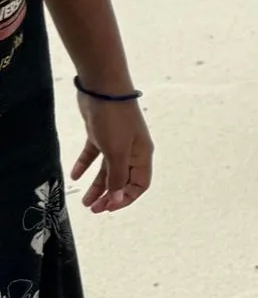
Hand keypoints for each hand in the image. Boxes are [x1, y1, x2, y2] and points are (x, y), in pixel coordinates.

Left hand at [70, 94, 153, 212]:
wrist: (103, 88)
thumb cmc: (115, 120)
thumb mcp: (117, 152)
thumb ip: (117, 176)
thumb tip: (118, 199)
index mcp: (141, 155)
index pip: (139, 184)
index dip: (126, 198)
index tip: (108, 208)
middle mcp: (131, 151)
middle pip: (122, 179)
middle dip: (109, 196)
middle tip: (94, 209)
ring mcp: (115, 142)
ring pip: (107, 170)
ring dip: (96, 186)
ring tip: (84, 201)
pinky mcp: (100, 134)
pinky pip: (93, 155)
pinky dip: (85, 165)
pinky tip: (75, 175)